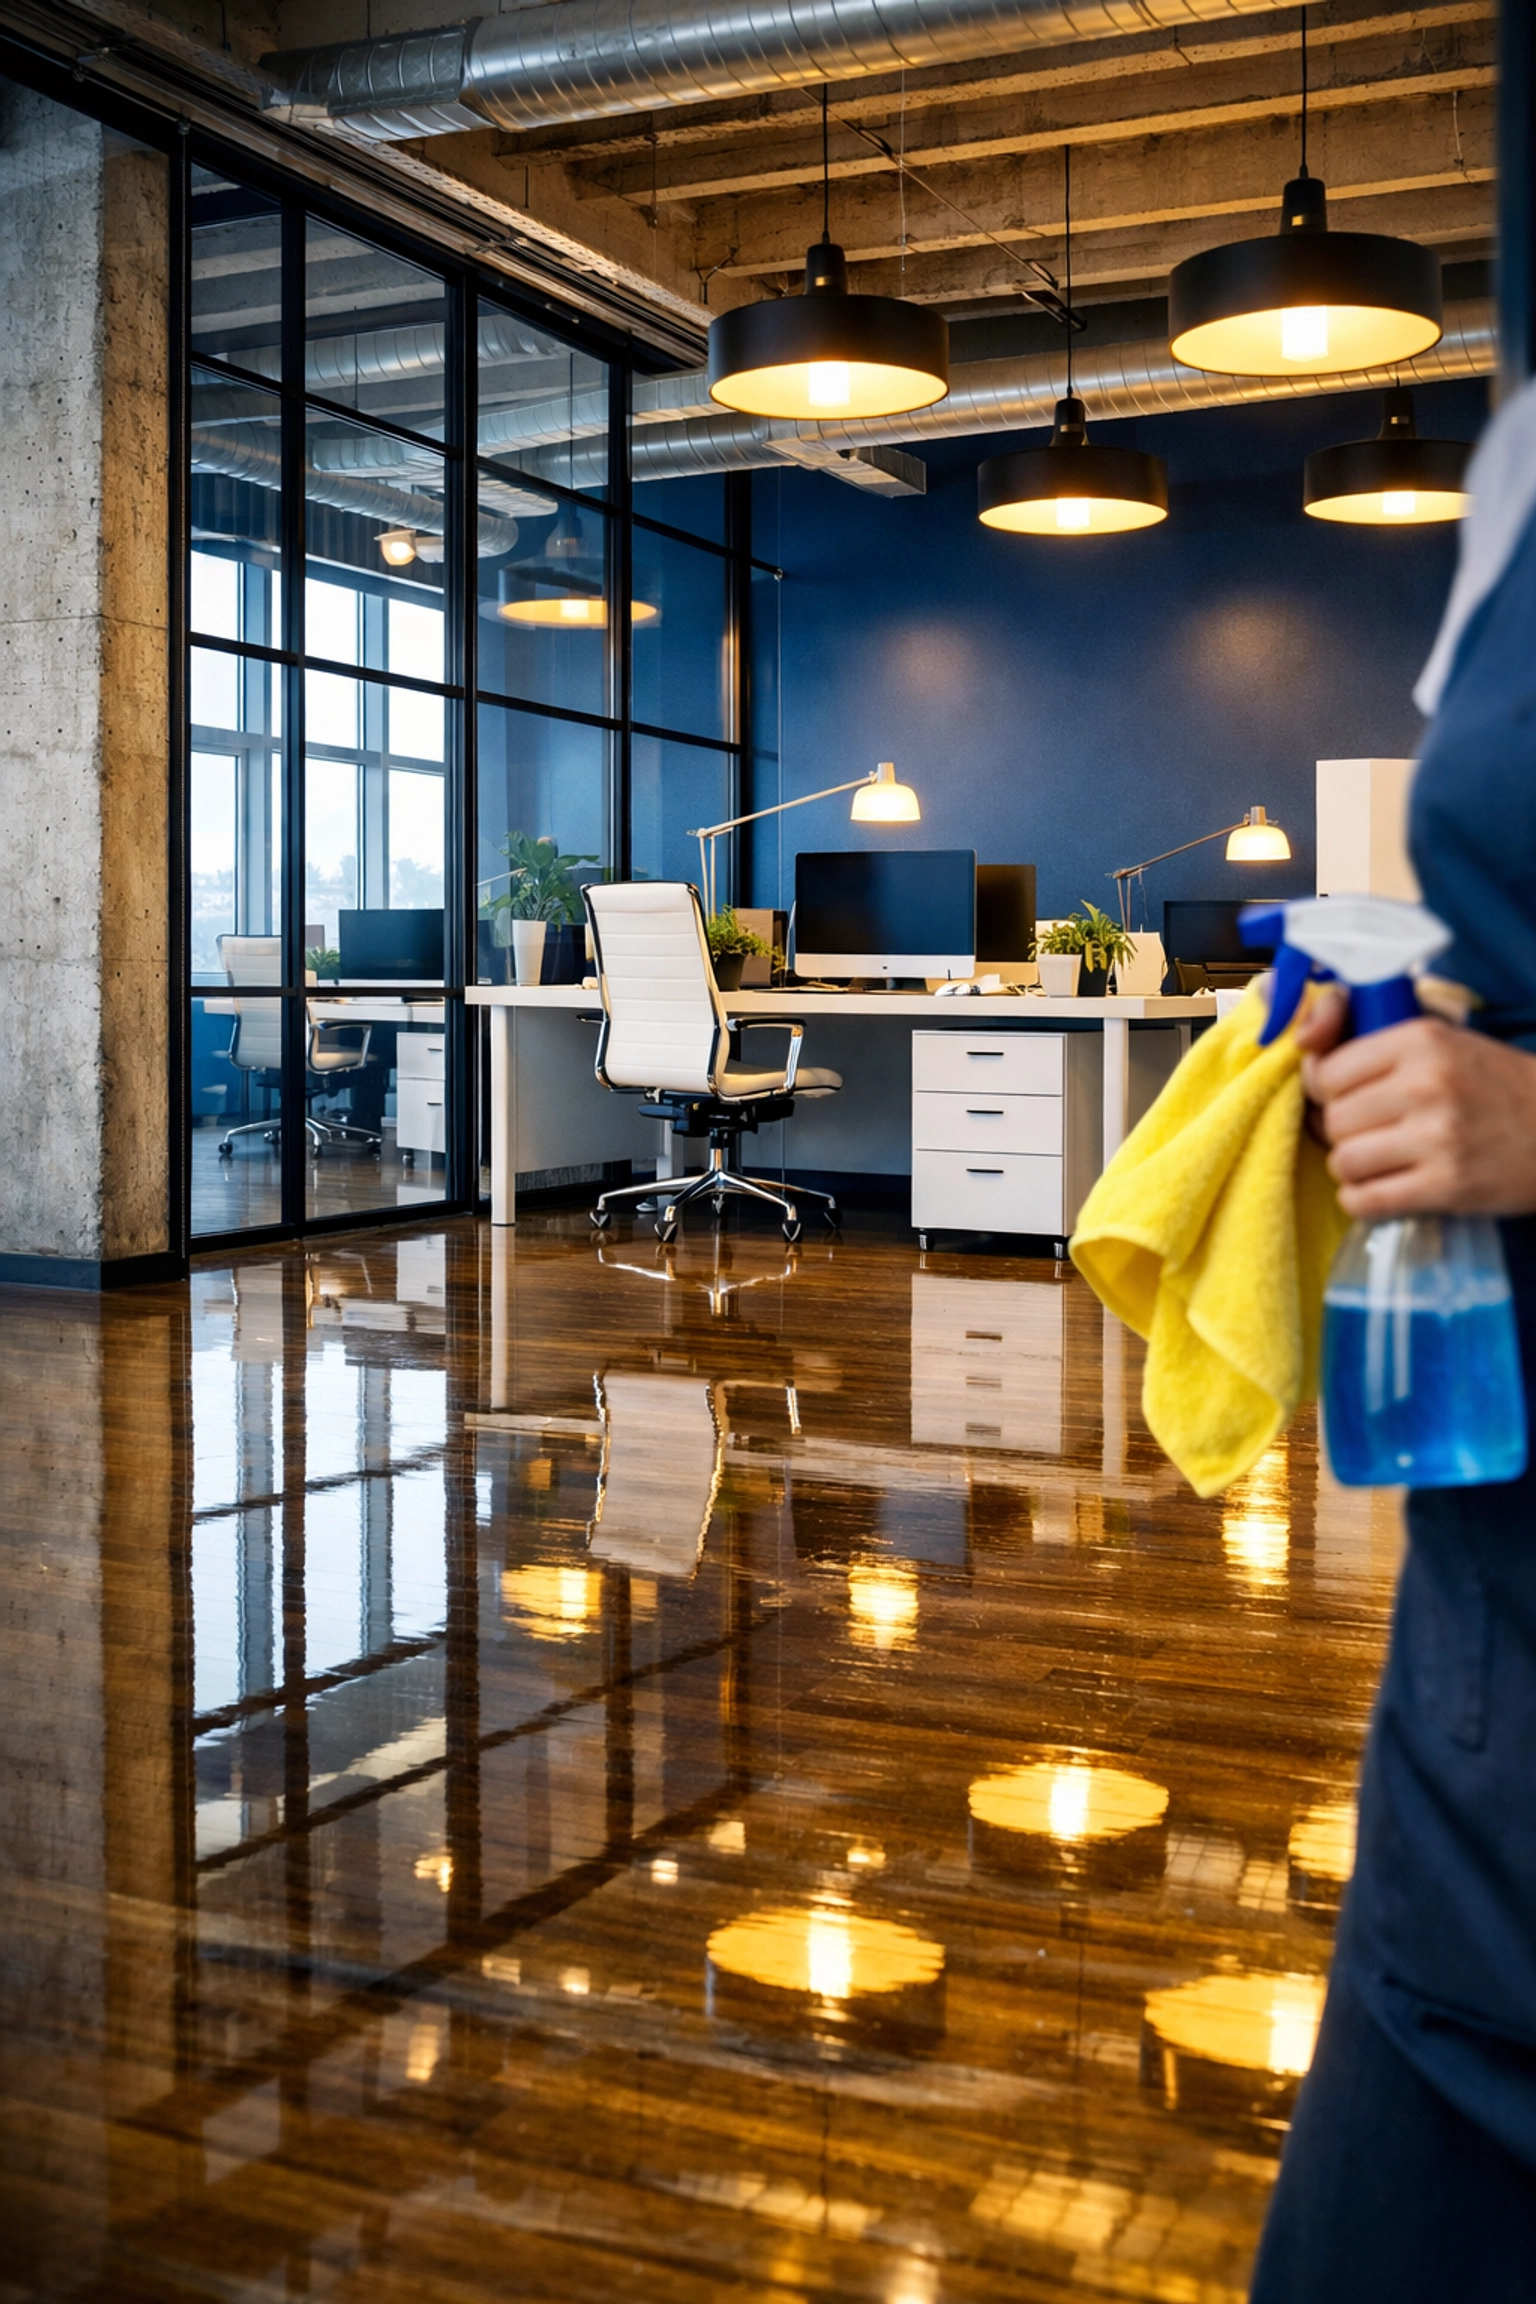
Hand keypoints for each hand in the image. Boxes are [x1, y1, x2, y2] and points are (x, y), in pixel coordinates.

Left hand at [1298, 1003, 1535, 1219]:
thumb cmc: (1490, 1083)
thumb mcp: (1439, 1039)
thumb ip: (1371, 1035)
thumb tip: (1304, 1046)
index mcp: (1420, 1040)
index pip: (1327, 1072)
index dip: (1327, 1092)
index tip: (1346, 1099)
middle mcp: (1426, 1085)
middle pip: (1333, 1121)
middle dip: (1342, 1133)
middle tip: (1370, 1135)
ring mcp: (1438, 1138)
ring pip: (1344, 1162)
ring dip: (1353, 1170)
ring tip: (1379, 1163)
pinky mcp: (1447, 1186)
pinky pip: (1366, 1201)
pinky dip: (1364, 1201)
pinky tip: (1384, 1191)